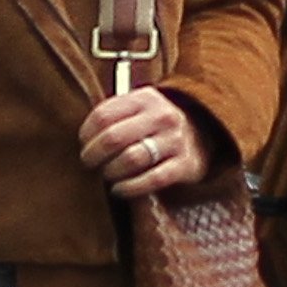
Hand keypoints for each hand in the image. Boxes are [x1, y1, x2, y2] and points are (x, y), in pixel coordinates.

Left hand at [79, 87, 209, 198]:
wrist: (204, 132)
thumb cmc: (156, 124)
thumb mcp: (139, 107)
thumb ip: (114, 115)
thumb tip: (81, 139)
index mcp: (145, 98)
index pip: (103, 115)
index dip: (86, 134)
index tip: (83, 143)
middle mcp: (162, 116)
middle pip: (114, 138)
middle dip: (93, 155)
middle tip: (89, 162)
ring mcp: (175, 141)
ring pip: (131, 159)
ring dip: (111, 171)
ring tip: (106, 174)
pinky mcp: (185, 165)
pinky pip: (151, 180)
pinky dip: (129, 188)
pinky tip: (119, 189)